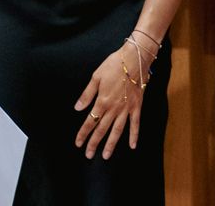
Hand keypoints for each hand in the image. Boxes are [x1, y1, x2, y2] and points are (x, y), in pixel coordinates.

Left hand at [74, 43, 148, 159]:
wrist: (134, 58)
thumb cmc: (114, 64)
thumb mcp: (96, 76)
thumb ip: (87, 94)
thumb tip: (77, 108)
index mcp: (102, 101)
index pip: (90, 121)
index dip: (83, 133)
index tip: (78, 143)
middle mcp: (113, 108)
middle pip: (102, 129)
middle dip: (94, 143)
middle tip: (88, 155)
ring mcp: (126, 109)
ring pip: (117, 131)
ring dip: (111, 144)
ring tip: (106, 156)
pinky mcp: (136, 106)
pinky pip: (135, 124)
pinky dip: (134, 135)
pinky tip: (132, 146)